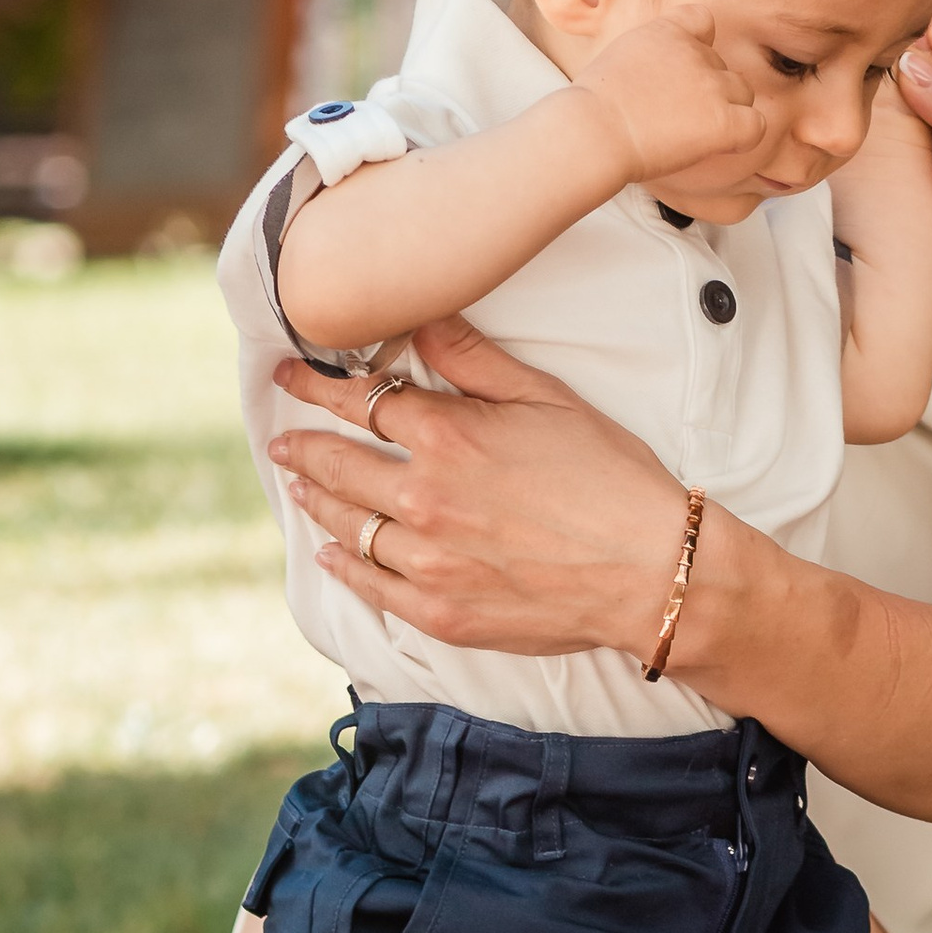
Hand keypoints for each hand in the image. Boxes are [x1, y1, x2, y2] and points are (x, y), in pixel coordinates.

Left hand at [269, 317, 692, 653]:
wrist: (650, 570)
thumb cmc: (610, 477)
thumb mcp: (548, 398)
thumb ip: (475, 359)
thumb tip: (421, 320)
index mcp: (448, 438)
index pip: (361, 402)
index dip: (316, 386)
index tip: (288, 377)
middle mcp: (423, 499)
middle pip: (340, 465)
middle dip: (303, 446)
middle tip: (281, 439)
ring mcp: (428, 562)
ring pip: (348, 526)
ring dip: (316, 501)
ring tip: (299, 486)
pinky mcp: (442, 613)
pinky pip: (372, 586)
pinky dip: (343, 565)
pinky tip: (329, 553)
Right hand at [576, 9, 763, 194]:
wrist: (593, 133)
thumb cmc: (591, 110)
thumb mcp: (617, 62)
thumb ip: (650, 60)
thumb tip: (662, 84)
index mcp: (665, 31)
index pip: (702, 19)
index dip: (699, 45)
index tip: (681, 71)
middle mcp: (694, 52)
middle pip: (721, 66)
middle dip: (707, 89)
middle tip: (675, 117)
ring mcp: (712, 85)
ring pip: (742, 92)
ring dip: (726, 111)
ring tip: (692, 134)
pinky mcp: (724, 120)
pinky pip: (756, 126)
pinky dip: (743, 137)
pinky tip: (718, 147)